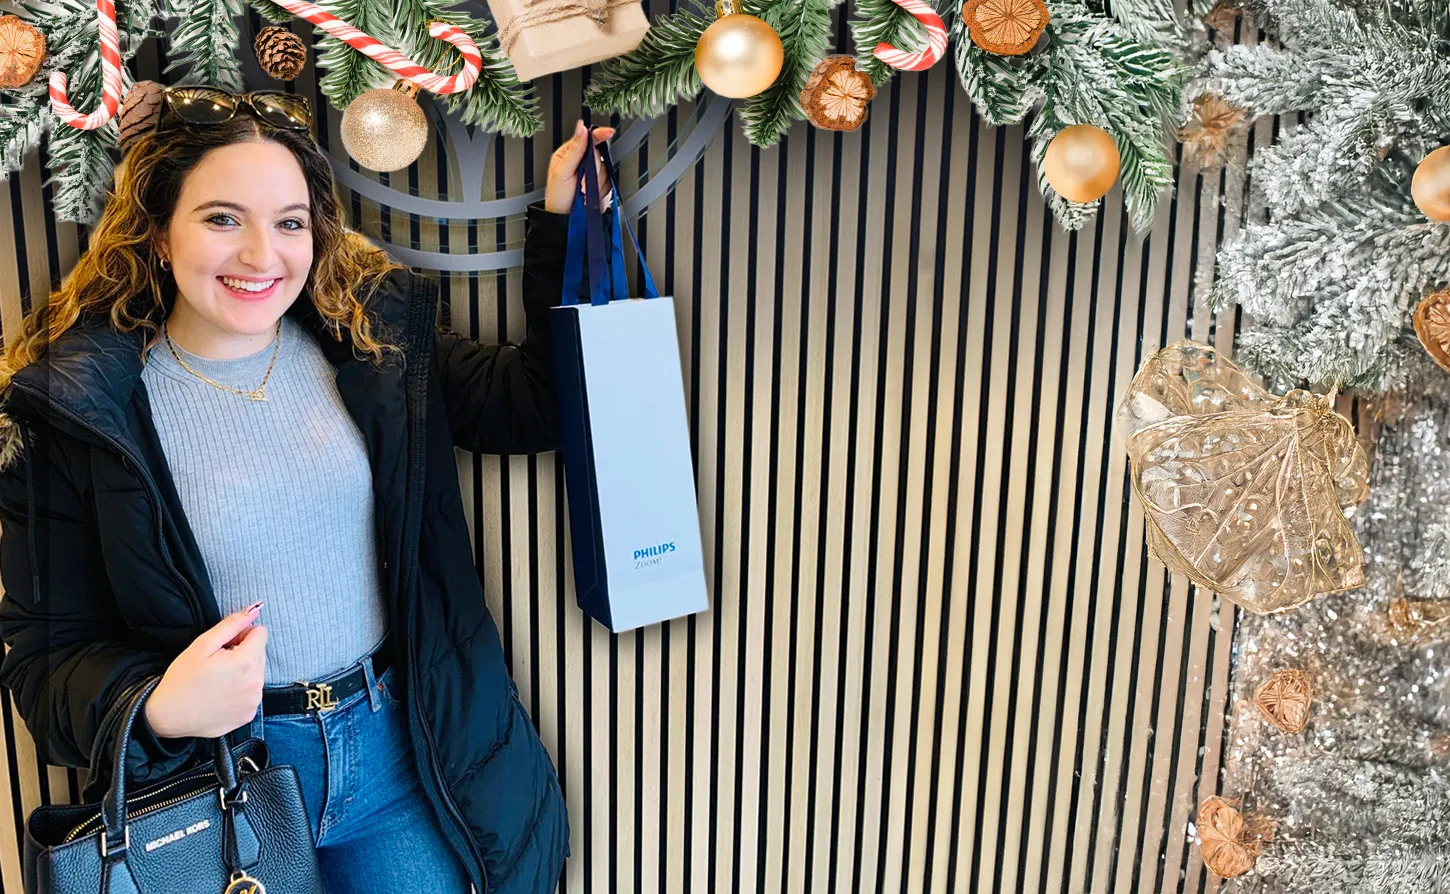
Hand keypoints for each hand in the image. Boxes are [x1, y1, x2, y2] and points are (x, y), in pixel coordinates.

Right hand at [144, 603, 267, 738]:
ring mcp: (254, 701)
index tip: (225, 644)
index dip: (241, 634)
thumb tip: (254, 610)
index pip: (261, 632)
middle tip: (218, 662)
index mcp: (246, 662)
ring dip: (244, 670)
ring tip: (218, 678)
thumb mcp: (203, 645)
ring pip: (258, 672)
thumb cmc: (181, 680)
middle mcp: (256, 683)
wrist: (167, 716)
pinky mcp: (249, 714)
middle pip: (261, 652)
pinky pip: (253, 692)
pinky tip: (221, 693)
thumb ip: (232, 624)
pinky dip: (241, 689)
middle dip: (243, 652)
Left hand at [544, 120, 615, 213]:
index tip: (609, 132)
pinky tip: (591, 196)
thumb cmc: (558, 198)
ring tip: (584, 191)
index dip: (599, 135)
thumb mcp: (562, 172)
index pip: (588, 139)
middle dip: (593, 169)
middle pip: (599, 155)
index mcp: (570, 154)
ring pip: (606, 170)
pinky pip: (610, 183)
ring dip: (596, 183)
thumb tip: (581, 128)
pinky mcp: (602, 186)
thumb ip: (574, 149)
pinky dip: (602, 191)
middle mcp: (583, 162)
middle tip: (582, 180)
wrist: (566, 220)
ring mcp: (593, 175)